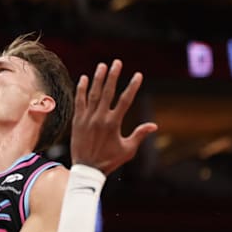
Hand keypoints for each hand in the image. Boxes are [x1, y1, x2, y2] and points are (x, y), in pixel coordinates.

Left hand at [71, 60, 157, 174]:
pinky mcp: (77, 120)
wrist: (86, 169)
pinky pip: (79, 101)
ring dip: (98, 78)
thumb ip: (139, 135)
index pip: (125, 100)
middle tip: (117, 62)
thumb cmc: (109, 161)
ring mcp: (87, 118)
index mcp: (113, 123)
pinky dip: (81, 89)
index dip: (132, 86)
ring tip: (103, 65)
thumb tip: (154, 125)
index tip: (138, 75)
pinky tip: (84, 78)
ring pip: (93, 94)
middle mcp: (100, 118)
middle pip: (108, 92)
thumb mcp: (128, 150)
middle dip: (113, 76)